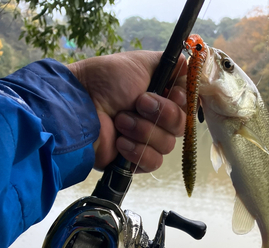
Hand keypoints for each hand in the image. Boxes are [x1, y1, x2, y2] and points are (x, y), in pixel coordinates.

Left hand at [68, 51, 186, 172]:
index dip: (182, 102)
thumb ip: (168, 64)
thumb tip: (187, 64)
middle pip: (180, 127)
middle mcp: (155, 120)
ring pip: (167, 145)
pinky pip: (153, 162)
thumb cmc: (106, 81)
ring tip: (120, 121)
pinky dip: (138, 151)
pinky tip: (120, 142)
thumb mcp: (140, 63)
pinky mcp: (134, 162)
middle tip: (137, 104)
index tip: (171, 93)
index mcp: (159, 97)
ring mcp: (145, 142)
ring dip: (143, 131)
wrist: (80, 106)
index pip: (187, 106)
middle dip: (160, 114)